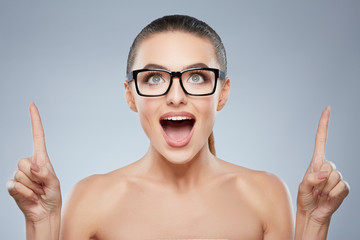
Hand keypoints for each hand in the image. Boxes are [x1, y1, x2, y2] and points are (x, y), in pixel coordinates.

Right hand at [7, 102, 61, 222]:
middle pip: (24, 161)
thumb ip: (46, 174)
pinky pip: (15, 186)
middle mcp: (29, 164)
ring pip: (20, 175)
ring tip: (38, 191)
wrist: (44, 212)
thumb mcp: (54, 184)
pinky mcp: (12, 186)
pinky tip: (31, 197)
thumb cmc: (52, 196)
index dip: (35, 121)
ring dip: (32, 186)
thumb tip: (34, 167)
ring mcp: (19, 175)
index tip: (32, 105)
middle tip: (42, 185)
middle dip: (35, 176)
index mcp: (41, 159)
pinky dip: (26, 193)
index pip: (37, 136)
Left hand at [297, 106, 348, 224]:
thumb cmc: (305, 198)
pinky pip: (340, 187)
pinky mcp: (344, 187)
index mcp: (316, 162)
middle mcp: (328, 166)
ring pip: (334, 176)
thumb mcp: (303, 187)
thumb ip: (311, 179)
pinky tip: (327, 198)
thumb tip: (324, 173)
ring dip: (325, 188)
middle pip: (329, 165)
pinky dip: (332, 195)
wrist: (313, 213)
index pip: (321, 140)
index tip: (327, 109)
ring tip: (320, 193)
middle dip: (320, 179)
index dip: (324, 125)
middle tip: (315, 188)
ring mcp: (337, 177)